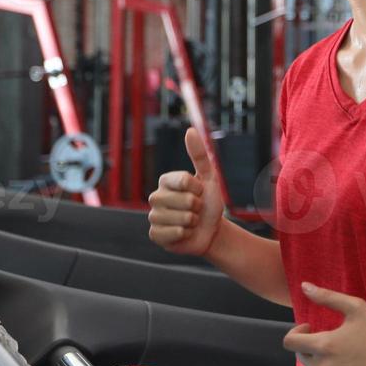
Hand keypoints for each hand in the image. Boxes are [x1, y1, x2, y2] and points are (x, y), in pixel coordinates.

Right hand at [147, 126, 224, 256]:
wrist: (211, 230)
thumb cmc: (208, 202)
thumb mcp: (209, 176)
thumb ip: (199, 154)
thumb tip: (190, 130)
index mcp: (165, 181)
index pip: (184, 180)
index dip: (198, 189)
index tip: (200, 192)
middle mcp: (156, 197)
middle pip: (185, 200)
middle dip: (197, 207)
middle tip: (196, 209)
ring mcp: (154, 216)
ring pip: (180, 219)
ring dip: (192, 222)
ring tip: (191, 222)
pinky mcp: (155, 234)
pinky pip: (172, 234)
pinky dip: (184, 235)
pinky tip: (184, 233)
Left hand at [282, 283, 365, 365]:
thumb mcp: (355, 307)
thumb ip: (327, 297)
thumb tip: (304, 286)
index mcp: (325, 344)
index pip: (290, 342)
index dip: (297, 332)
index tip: (310, 328)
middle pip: (300, 358)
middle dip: (308, 347)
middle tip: (327, 343)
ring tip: (328, 361)